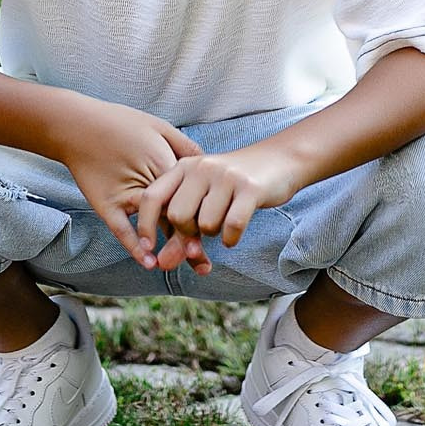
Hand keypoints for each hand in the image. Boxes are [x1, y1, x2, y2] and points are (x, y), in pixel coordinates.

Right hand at [50, 100, 215, 274]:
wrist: (78, 125)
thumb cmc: (121, 124)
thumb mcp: (159, 127)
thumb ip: (184, 146)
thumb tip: (208, 161)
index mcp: (166, 164)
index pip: (192, 197)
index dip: (204, 218)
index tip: (217, 234)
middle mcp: (150, 182)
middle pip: (176, 216)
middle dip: (191, 241)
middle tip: (203, 264)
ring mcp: (127, 195)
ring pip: (155, 227)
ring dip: (170, 249)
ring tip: (185, 265)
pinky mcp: (106, 204)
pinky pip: (122, 230)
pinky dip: (135, 247)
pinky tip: (149, 263)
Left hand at [135, 143, 304, 271]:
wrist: (279, 161)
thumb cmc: (233, 186)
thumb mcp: (203, 200)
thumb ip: (181, 229)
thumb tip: (162, 264)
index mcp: (184, 167)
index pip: (151, 197)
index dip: (145, 226)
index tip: (150, 250)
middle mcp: (202, 168)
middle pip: (179, 217)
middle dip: (189, 234)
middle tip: (203, 232)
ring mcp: (226, 176)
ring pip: (206, 225)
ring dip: (214, 234)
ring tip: (224, 222)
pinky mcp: (250, 188)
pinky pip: (232, 226)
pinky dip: (232, 238)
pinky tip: (234, 234)